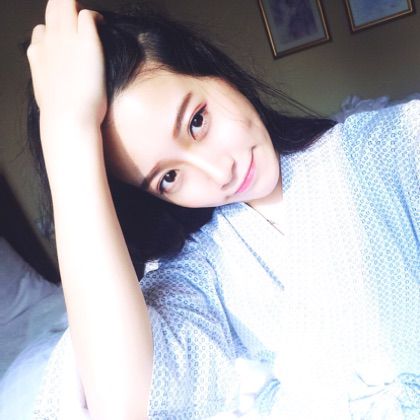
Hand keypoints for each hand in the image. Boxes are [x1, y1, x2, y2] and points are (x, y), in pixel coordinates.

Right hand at [27, 0, 106, 129]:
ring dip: (78, 10)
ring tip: (92, 24)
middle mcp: (49, 42)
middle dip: (66, 12)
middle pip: (53, 10)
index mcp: (37, 55)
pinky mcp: (87, 42)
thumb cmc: (62, 117)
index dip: (55, 33)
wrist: (69, 120)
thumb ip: (50, 85)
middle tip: (81, 25)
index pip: (42, 31)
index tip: (68, 43)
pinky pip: (88, 15)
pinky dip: (96, 17)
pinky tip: (103, 26)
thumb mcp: (47, 97)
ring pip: (67, 5)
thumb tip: (58, 92)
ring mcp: (67, 40)